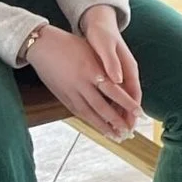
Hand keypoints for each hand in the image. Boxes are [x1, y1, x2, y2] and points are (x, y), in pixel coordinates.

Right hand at [26, 25, 143, 137]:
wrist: (42, 45)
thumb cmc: (70, 45)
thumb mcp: (92, 52)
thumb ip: (106, 68)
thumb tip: (123, 82)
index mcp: (91, 70)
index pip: (114, 91)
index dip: (127, 103)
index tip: (139, 113)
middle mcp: (81, 83)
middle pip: (102, 107)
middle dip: (116, 121)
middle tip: (129, 132)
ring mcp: (70, 91)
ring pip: (89, 113)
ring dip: (103, 126)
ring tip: (116, 136)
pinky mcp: (62, 95)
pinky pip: (77, 111)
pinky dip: (89, 121)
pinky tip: (98, 127)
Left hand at [81, 4, 143, 118]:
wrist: (99, 22)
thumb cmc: (101, 34)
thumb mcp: (105, 46)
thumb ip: (112, 63)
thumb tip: (118, 80)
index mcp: (128, 68)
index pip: (134, 94)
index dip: (132, 111)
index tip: (130, 124)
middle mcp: (127, 73)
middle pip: (130, 99)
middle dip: (128, 117)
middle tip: (125, 133)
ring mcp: (121, 74)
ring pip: (122, 98)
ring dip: (120, 113)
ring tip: (117, 128)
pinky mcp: (113, 73)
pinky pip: (115, 93)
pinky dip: (112, 104)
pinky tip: (107, 112)